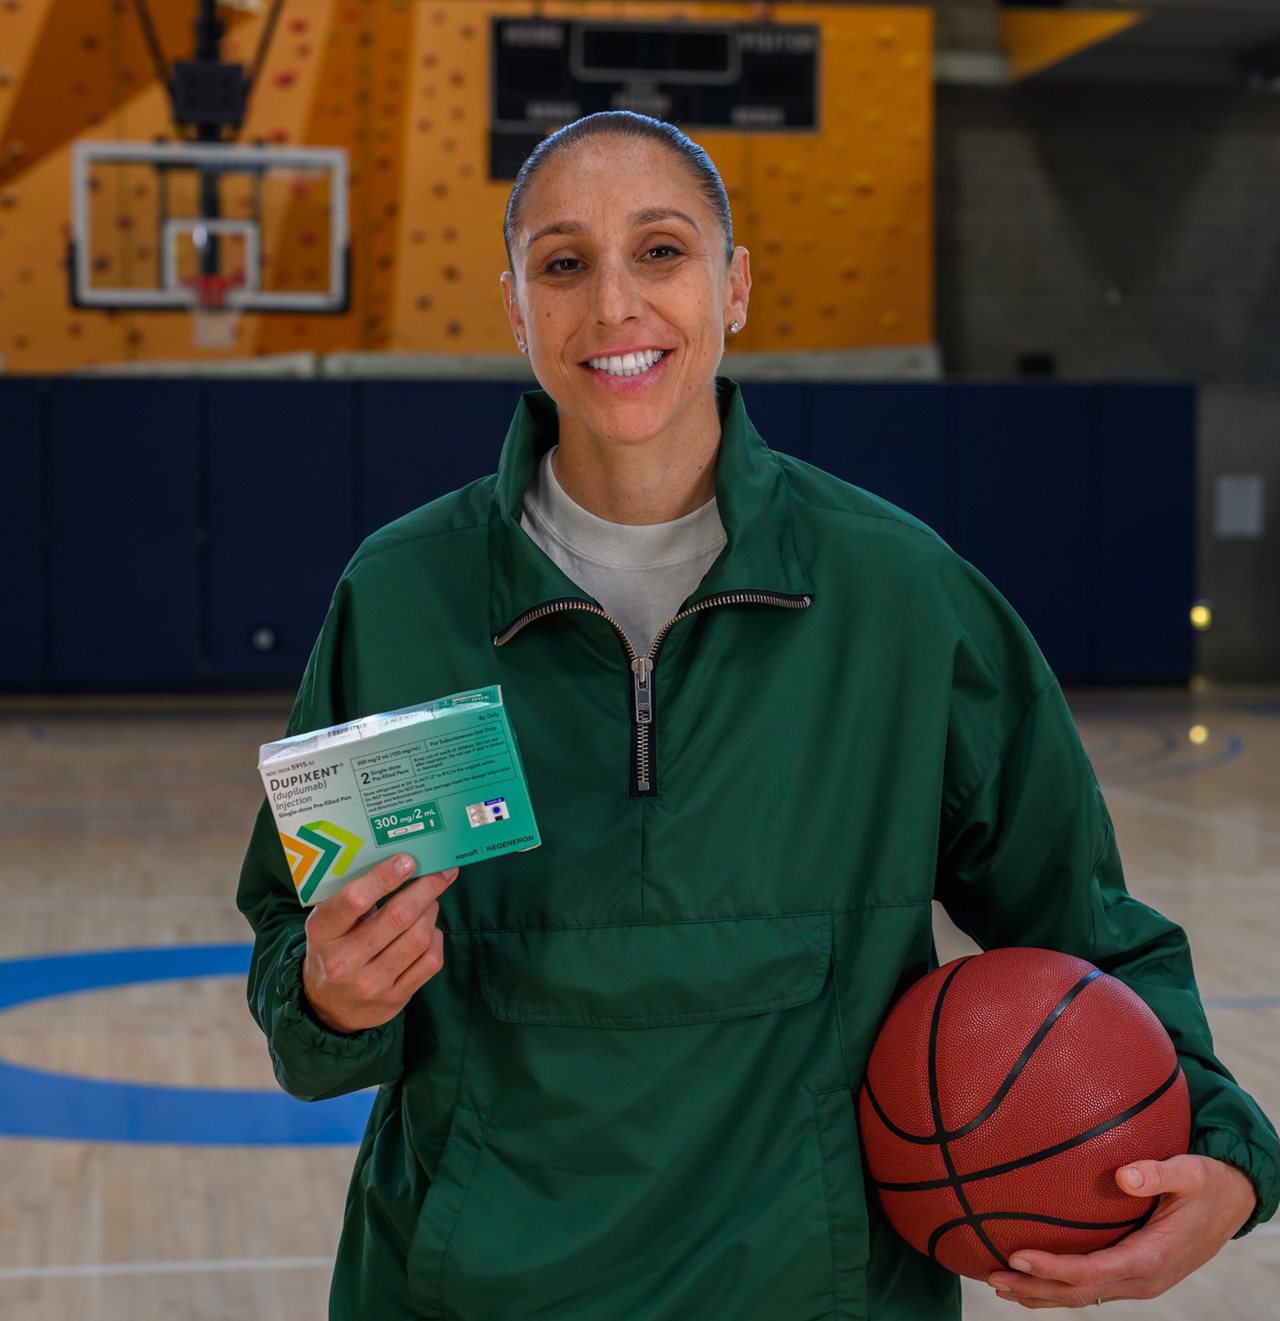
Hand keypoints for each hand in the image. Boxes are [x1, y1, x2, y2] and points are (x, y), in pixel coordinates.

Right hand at [302, 853, 458, 1033]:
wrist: (327, 1007)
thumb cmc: (334, 948)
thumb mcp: (329, 923)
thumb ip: (355, 896)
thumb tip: (401, 862)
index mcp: (322, 932)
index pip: (355, 899)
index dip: (385, 877)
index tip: (408, 861)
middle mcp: (344, 960)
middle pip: (398, 916)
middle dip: (426, 888)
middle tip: (440, 872)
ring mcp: (370, 984)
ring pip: (419, 938)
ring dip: (431, 912)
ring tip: (430, 902)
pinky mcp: (394, 999)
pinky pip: (430, 961)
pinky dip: (436, 939)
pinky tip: (429, 931)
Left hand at [986, 1155, 1256, 1307]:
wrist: (1233, 1204)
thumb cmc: (1208, 1184)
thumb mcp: (1190, 1173)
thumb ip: (1158, 1173)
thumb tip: (1123, 1175)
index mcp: (1151, 1258)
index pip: (1091, 1271)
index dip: (1052, 1268)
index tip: (1016, 1254)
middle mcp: (1141, 1278)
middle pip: (1078, 1294)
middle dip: (1034, 1288)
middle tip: (991, 1276)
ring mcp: (1137, 1280)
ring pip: (1082, 1296)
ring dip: (1040, 1294)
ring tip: (998, 1283)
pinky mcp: (1133, 1273)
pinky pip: (1091, 1286)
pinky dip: (1058, 1285)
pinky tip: (1031, 1275)